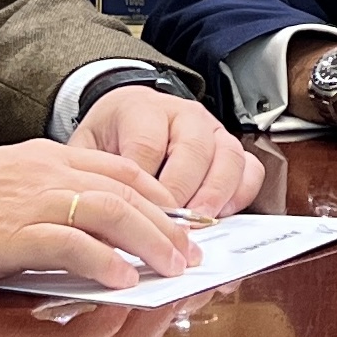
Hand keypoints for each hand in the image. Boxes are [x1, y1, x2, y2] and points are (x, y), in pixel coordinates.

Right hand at [0, 139, 192, 292]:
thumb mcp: (0, 192)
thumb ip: (45, 202)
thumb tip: (91, 235)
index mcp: (42, 157)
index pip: (122, 169)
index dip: (162, 199)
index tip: (186, 228)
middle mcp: (41, 169)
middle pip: (128, 189)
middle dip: (170, 224)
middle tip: (195, 257)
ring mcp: (24, 197)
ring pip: (110, 209)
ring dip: (151, 241)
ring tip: (175, 270)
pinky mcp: (4, 232)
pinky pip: (69, 242)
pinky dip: (103, 261)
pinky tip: (123, 282)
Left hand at [67, 85, 265, 218]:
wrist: (129, 116)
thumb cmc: (110, 137)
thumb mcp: (87, 150)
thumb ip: (91, 179)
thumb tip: (96, 226)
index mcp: (142, 108)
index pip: (148, 145)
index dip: (146, 186)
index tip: (140, 217)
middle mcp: (183, 114)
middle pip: (193, 150)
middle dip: (183, 193)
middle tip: (171, 227)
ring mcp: (212, 129)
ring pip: (227, 157)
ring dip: (215, 195)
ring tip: (198, 226)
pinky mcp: (230, 147)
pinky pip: (249, 168)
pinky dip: (241, 193)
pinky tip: (222, 214)